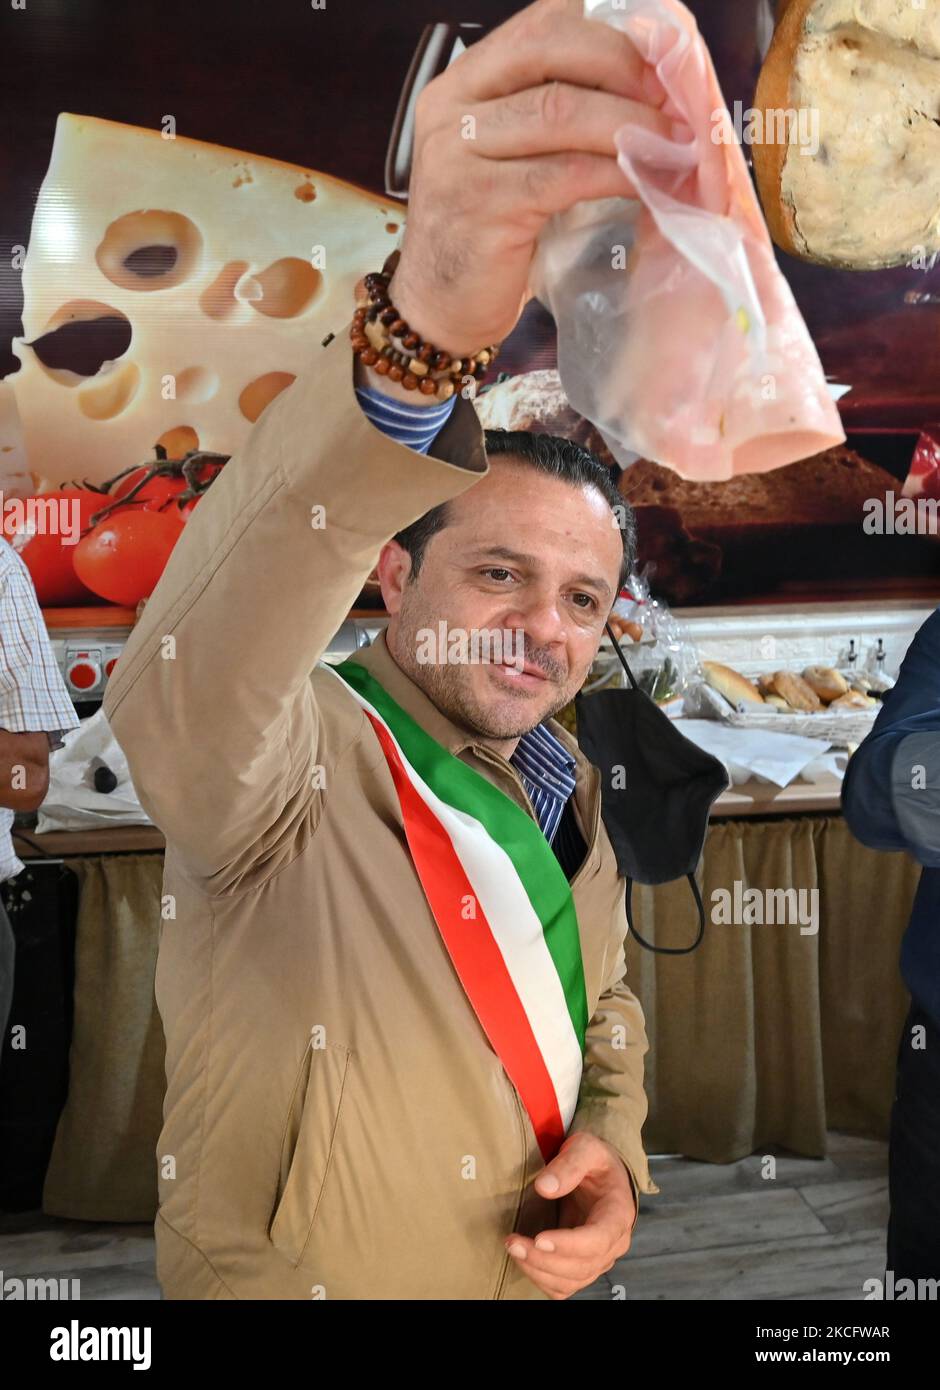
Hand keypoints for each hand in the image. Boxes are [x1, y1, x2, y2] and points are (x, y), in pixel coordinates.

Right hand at [389, 0, 668, 355]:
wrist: (441, 308)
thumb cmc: (489, 233)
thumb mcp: (513, 157)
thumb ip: (554, 114)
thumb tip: (651, 86)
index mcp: (464, 81)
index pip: (541, 22)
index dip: (611, 32)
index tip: (662, 58)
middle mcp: (452, 106)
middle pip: (552, 51)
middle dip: (626, 68)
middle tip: (676, 98)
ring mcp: (459, 155)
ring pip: (560, 110)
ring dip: (630, 123)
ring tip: (675, 142)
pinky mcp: (480, 205)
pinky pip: (564, 174)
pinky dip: (616, 173)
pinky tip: (647, 183)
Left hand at [505, 1131, 636, 1298]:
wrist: (601, 1175)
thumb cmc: (595, 1161)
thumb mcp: (586, 1148)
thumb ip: (569, 1165)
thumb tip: (544, 1187)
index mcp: (618, 1214)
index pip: (598, 1240)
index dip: (568, 1244)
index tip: (539, 1239)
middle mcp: (613, 1243)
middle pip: (581, 1266)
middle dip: (543, 1258)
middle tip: (513, 1241)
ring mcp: (599, 1259)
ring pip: (571, 1281)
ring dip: (538, 1270)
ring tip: (513, 1247)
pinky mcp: (584, 1266)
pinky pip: (564, 1287)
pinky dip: (542, 1279)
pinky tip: (524, 1260)